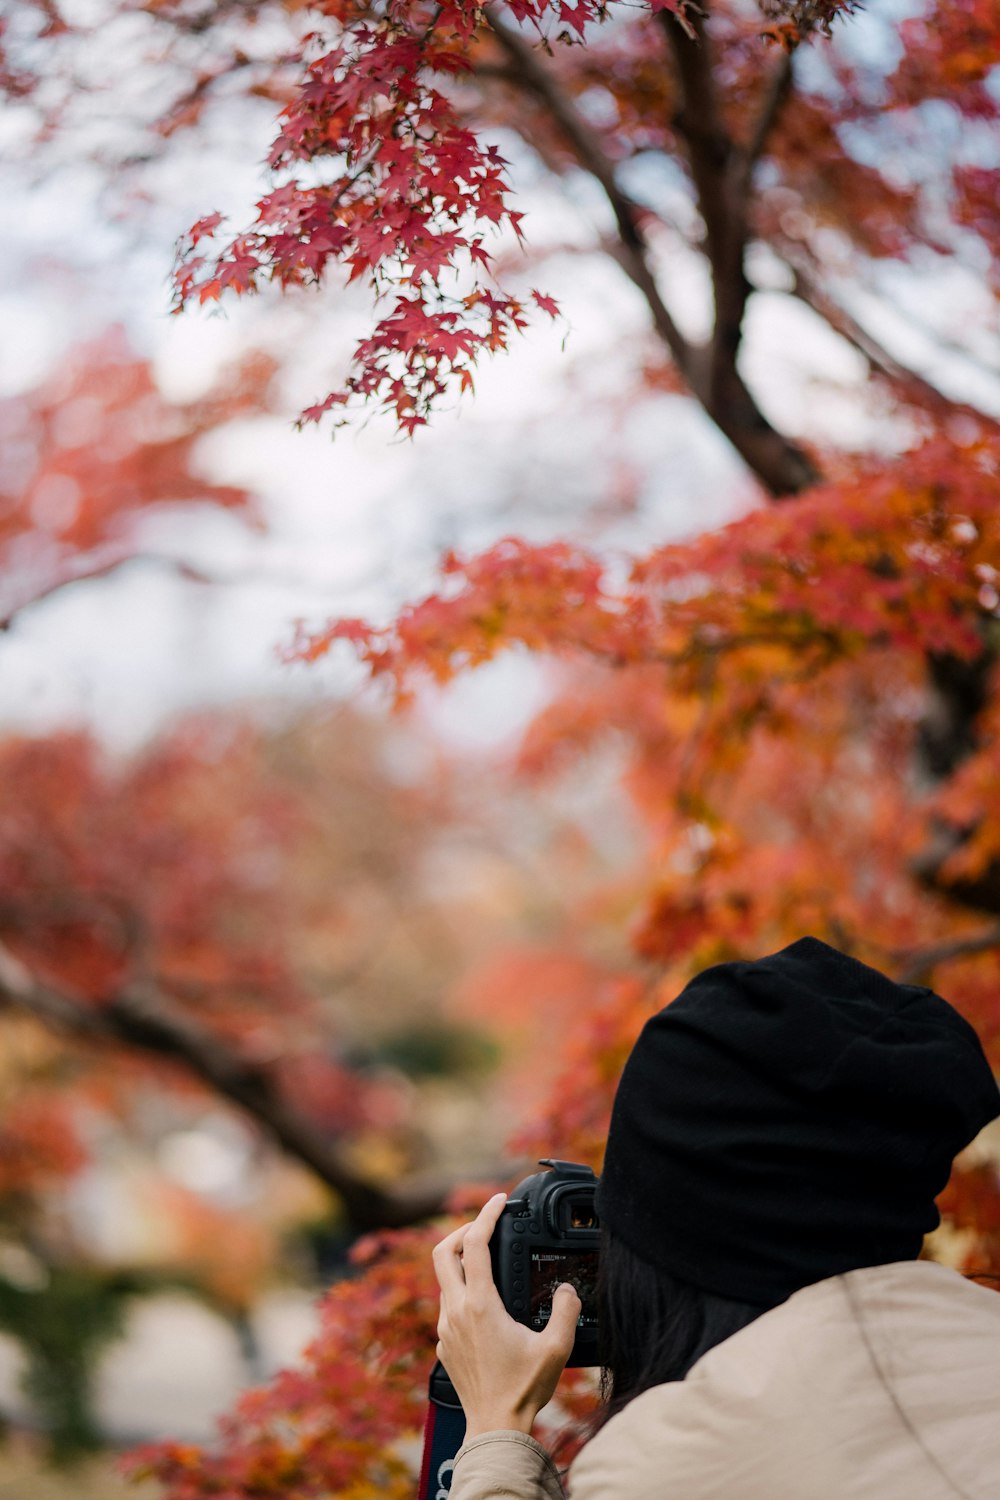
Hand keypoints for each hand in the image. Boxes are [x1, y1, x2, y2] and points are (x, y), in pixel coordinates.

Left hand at [433, 1192, 580, 1439]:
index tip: (499, 1201)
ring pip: (444, 1279)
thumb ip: (565, 1311)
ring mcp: (444, 1328)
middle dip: (462, 1229)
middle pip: (442, 1251)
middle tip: (484, 1226)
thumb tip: (567, 1288)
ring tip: (488, 1262)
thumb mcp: (556, 1347)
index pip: (475, 1243)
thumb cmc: (523, 1389)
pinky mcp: (443, 1344)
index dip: (486, 1214)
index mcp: (480, 1305)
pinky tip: (485, 1303)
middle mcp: (455, 1311)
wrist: (494, 1427)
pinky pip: (447, 1305)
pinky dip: (462, 1291)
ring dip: (462, 1262)